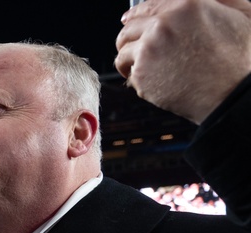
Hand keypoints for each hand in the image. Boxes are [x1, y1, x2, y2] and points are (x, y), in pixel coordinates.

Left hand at [115, 0, 250, 123]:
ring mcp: (149, 49)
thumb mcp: (241, 14)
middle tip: (132, 47)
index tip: (128, 20)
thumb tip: (204, 0)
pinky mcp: (142, 74)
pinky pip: (128, 72)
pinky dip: (135, 76)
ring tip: (138, 66)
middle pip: (128, 28)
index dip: (135, 14)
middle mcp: (162, 24)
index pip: (146, 5)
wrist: (231, 92)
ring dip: (128, 58)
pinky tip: (150, 79)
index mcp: (185, 5)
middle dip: (128, 37)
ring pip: (122, 50)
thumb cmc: (239, 57)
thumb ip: (220, 1)